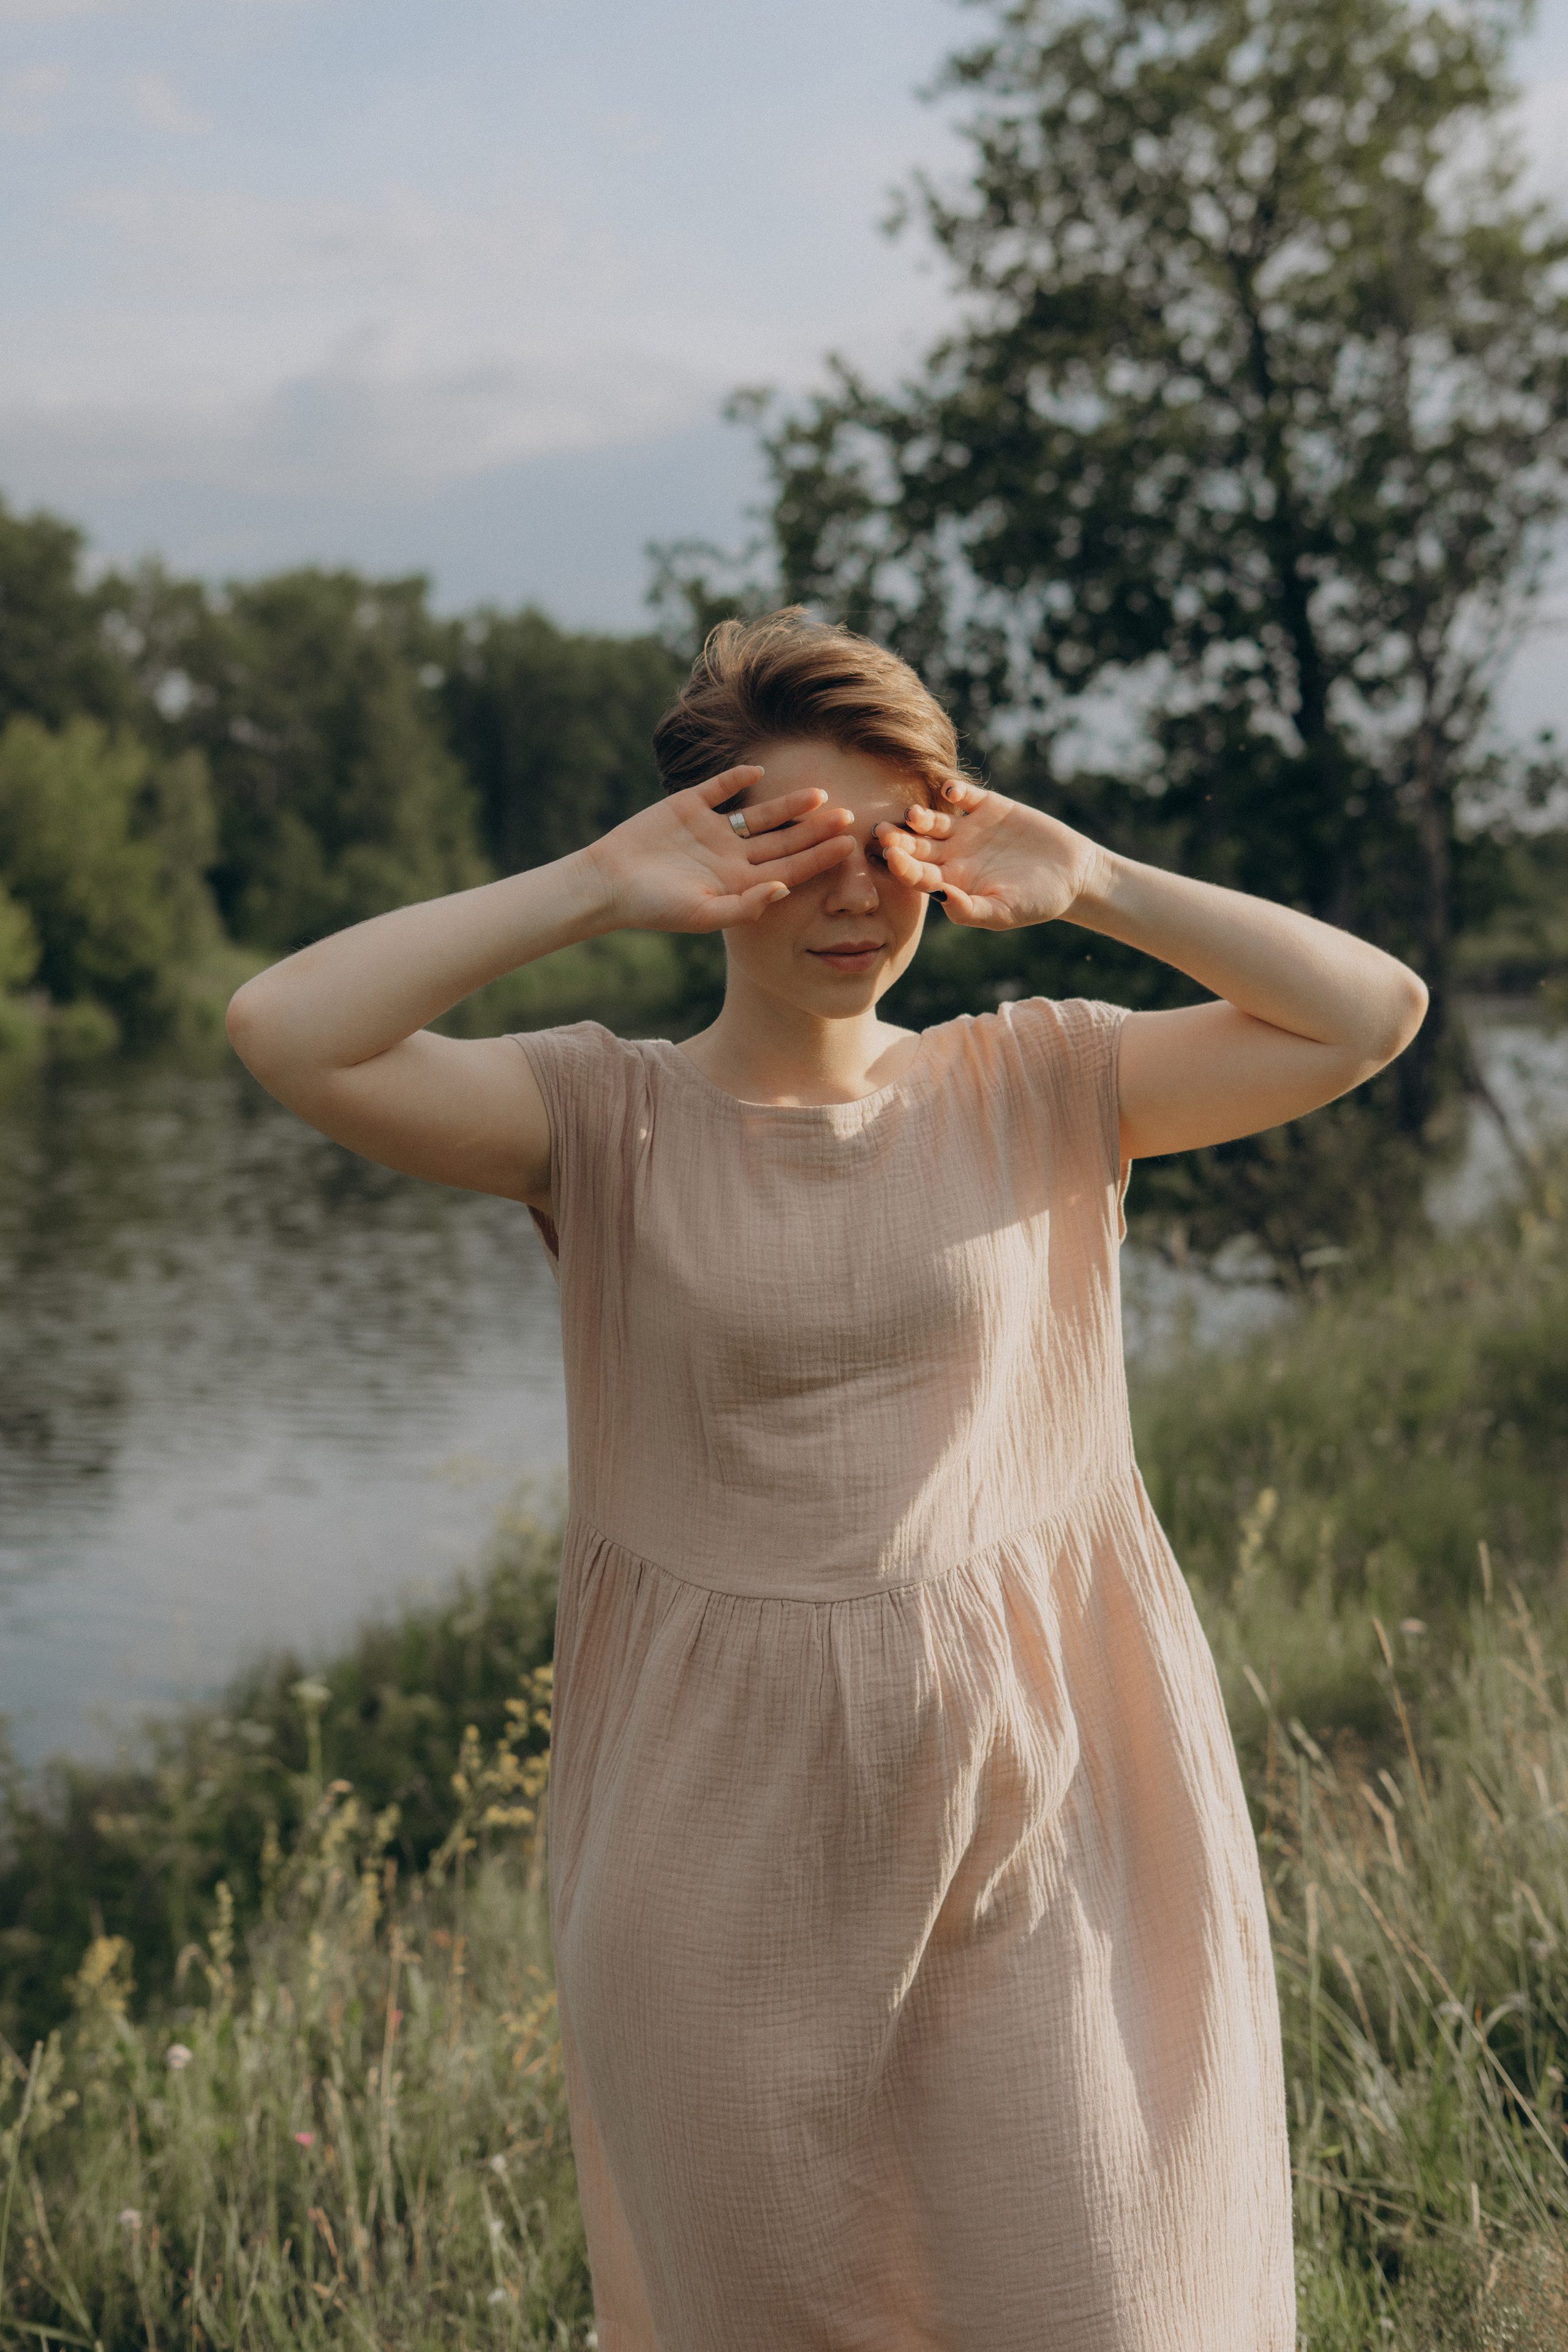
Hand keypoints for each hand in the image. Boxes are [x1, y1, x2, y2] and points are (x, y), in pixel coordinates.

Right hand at [579, 766, 854, 933]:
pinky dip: (737, 779)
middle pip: (783, 840)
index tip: (849, 845)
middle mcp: (731, 856)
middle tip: (850, 815)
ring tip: (819, 794)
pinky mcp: (688, 807)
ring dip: (788, 805)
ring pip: (759, 815)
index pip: (790, 868)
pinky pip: (719, 790)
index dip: (819, 857)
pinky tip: (759, 771)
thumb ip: (745, 906)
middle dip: (815, 830)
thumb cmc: (652, 907)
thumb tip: (784, 888)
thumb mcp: (701, 914)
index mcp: (739, 883)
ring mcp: (712, 830)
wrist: (607, 883)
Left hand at [873, 778, 1106, 930]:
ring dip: (921, 816)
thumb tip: (941, 900)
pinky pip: (966, 795)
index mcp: (951, 882)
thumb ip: (971, 910)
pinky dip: (956, 790)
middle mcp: (953, 854)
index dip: (903, 867)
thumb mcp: (1005, 913)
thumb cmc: (1038, 902)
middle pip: (917, 845)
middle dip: (900, 839)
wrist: (1072, 873)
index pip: (918, 875)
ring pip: (935, 820)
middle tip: (882, 832)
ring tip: (913, 814)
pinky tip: (950, 790)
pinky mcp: (988, 806)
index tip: (891, 857)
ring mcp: (968, 828)